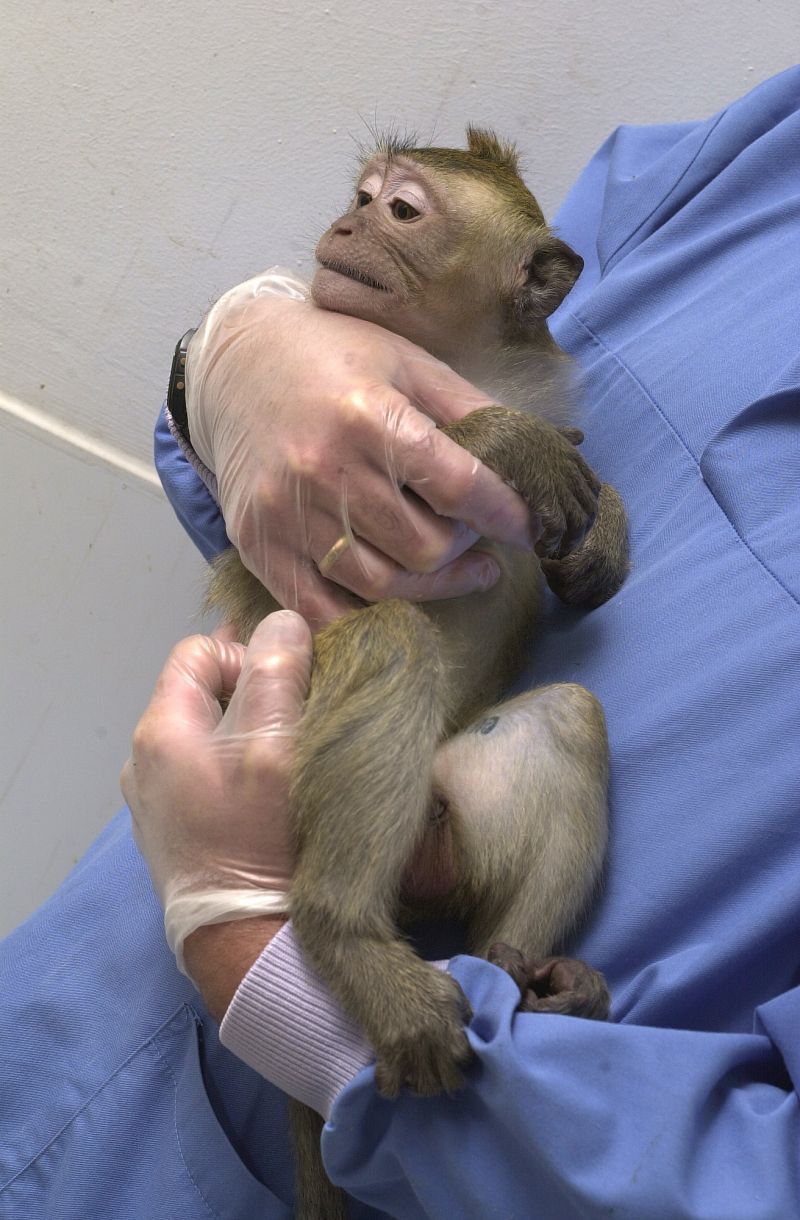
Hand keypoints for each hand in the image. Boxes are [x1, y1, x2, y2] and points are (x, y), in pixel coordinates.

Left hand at [121, 611, 312, 975]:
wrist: (250, 943)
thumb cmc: (260, 840)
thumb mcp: (275, 747)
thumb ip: (277, 674)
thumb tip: (284, 622)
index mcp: (160, 730)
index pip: (200, 651)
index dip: (249, 656)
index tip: (289, 693)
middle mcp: (145, 762)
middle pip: (206, 696)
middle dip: (257, 698)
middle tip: (302, 724)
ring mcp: (157, 803)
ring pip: (211, 739)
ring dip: (253, 738)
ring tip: (292, 762)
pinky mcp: (176, 836)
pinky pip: (209, 780)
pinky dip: (241, 776)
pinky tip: (272, 801)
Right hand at [186, 272, 535, 627]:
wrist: (233, 364)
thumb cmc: (331, 356)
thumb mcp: (407, 362)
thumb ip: (469, 409)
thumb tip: (535, 453)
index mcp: (367, 414)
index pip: (459, 486)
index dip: (507, 515)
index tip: (533, 529)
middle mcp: (322, 468)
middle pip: (423, 548)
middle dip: (465, 549)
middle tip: (476, 537)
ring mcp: (284, 513)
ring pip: (379, 585)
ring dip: (429, 585)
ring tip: (452, 568)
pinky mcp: (256, 544)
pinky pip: (320, 607)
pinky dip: (365, 613)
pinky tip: (395, 591)